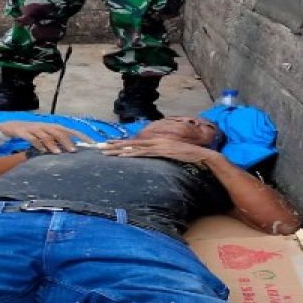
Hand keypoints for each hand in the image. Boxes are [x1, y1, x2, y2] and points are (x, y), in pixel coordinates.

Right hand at [0, 121, 86, 153]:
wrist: (13, 126)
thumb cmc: (34, 132)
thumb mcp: (47, 135)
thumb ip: (58, 140)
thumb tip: (73, 148)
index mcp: (53, 126)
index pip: (70, 130)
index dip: (80, 136)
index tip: (90, 143)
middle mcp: (46, 126)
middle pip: (59, 132)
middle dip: (67, 141)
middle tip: (74, 151)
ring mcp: (35, 128)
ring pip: (46, 135)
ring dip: (52, 144)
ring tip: (58, 153)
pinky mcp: (25, 132)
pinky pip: (32, 138)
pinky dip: (37, 144)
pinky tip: (41, 151)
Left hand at [101, 137, 219, 164]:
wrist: (203, 156)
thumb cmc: (190, 158)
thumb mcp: (173, 156)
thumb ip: (163, 156)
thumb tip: (154, 161)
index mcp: (157, 142)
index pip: (135, 143)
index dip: (121, 144)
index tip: (108, 146)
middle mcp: (156, 141)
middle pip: (130, 144)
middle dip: (113, 146)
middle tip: (99, 147)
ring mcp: (158, 145)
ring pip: (133, 147)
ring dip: (118, 150)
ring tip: (104, 152)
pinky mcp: (162, 151)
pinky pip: (144, 153)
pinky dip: (132, 154)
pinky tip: (121, 155)